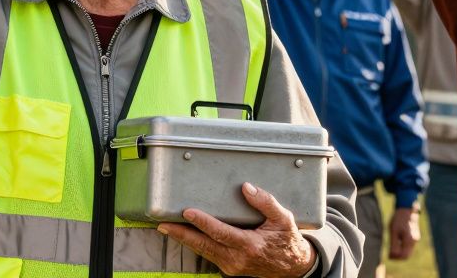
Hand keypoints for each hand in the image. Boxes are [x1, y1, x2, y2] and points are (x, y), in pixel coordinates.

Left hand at [158, 183, 315, 277]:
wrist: (292, 268)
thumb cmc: (287, 240)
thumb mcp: (284, 219)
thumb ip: (266, 202)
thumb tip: (246, 188)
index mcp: (250, 246)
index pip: (221, 233)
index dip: (203, 223)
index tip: (187, 212)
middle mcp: (238, 259)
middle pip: (204, 246)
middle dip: (182, 234)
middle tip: (163, 224)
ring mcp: (232, 266)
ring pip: (203, 251)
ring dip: (184, 239)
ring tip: (166, 228)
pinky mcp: (229, 268)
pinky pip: (208, 254)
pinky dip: (195, 244)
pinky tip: (184, 234)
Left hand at [388, 206, 419, 260]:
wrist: (406, 209)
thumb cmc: (398, 219)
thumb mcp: (393, 231)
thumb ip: (394, 244)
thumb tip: (392, 256)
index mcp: (409, 240)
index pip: (404, 255)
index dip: (396, 258)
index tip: (388, 255)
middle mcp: (414, 241)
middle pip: (407, 255)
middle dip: (398, 256)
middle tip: (389, 253)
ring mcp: (416, 239)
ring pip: (408, 251)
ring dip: (400, 252)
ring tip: (392, 247)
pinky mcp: (415, 237)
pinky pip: (409, 246)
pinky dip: (403, 247)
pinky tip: (396, 243)